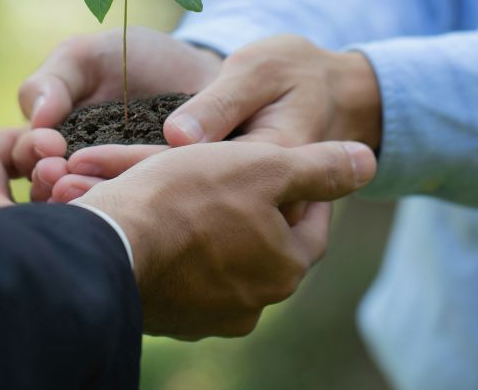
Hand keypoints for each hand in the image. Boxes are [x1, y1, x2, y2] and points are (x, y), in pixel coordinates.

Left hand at [44, 34, 381, 201]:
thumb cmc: (290, 73)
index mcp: (267, 167)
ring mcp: (238, 222)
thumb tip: (179, 136)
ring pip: (169, 222)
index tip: (75, 159)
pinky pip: (174, 220)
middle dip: (110, 197)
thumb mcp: (261, 71)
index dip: (130, 167)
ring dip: (112, 208)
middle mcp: (252, 209)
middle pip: (173, 209)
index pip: (190, 174)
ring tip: (53, 195)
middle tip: (51, 186)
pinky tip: (78, 198)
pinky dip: (128, 209)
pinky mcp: (223, 220)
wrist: (325, 96)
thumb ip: (220, 103)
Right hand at [77, 139, 375, 337]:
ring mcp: (207, 316)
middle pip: (262, 244)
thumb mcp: (262, 166)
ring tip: (187, 192)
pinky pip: (179, 275)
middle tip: (233, 176)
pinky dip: (174, 248)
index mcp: (284, 267)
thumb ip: (319, 167)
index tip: (291, 171)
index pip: (311, 227)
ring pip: (218, 259)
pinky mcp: (166, 317)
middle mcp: (252, 303)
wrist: (108, 245)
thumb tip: (369, 160)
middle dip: (249, 208)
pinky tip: (156, 221)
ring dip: (207, 228)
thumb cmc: (188, 198)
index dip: (304, 192)